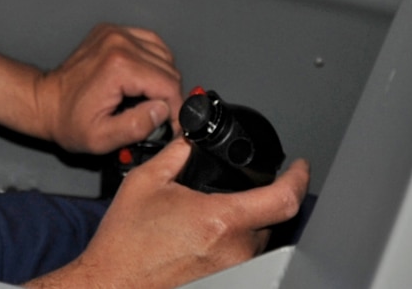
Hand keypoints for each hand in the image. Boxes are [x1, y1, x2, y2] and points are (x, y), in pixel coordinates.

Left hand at [29, 24, 182, 154]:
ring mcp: (115, 34)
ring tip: (151, 98)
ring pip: (164, 54)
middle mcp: (119, 43)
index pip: (168, 85)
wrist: (46, 102)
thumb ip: (137, 126)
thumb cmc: (69, 120)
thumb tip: (163, 112)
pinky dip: (155, 60)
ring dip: (163, 77)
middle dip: (169, 96)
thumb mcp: (102, 138)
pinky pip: (150, 42)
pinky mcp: (113, 32)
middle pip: (169, 69)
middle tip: (159, 116)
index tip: (172, 124)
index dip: (175, 109)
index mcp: (118, 66)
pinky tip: (146, 78)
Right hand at [30, 140, 309, 288]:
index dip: (297, 178)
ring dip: (243, 223)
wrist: (113, 282)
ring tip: (206, 216)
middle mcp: (233, 250)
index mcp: (219, 220)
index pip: (282, 199)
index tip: (298, 167)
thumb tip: (192, 138)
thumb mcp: (146, 181)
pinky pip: (241, 257)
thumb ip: (176, 152)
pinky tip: (203, 237)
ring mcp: (231, 271)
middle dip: (257, 199)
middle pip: (269, 219)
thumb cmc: (125, 243)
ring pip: (256, 239)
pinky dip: (231, 242)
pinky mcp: (224, 283)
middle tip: (230, 191)